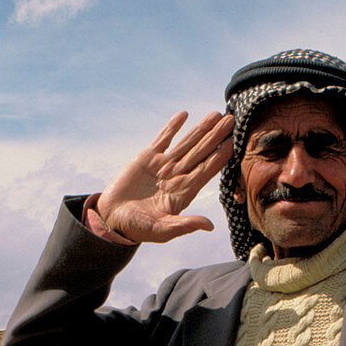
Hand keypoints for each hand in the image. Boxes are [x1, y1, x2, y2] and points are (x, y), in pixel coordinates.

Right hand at [97, 111, 234, 242]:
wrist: (112, 217)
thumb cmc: (138, 227)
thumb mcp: (162, 230)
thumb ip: (185, 225)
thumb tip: (209, 226)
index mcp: (184, 192)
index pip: (206, 170)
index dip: (220, 156)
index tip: (232, 143)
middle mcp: (177, 176)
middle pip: (201, 152)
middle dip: (216, 136)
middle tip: (231, 120)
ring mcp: (164, 165)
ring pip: (186, 143)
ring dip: (201, 128)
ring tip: (215, 114)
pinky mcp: (147, 158)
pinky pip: (163, 139)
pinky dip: (172, 127)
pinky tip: (184, 115)